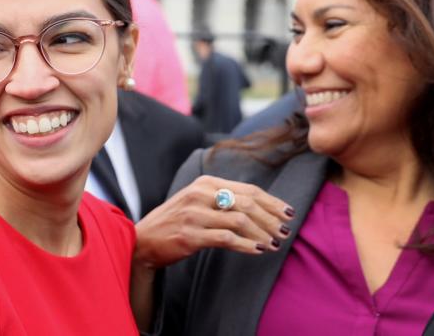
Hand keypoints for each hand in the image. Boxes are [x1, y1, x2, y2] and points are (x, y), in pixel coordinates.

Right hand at [134, 175, 294, 270]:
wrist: (144, 240)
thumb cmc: (176, 221)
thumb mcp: (198, 201)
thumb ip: (223, 199)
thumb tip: (261, 206)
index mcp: (206, 183)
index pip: (248, 189)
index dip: (272, 201)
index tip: (289, 212)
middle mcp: (200, 194)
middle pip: (248, 203)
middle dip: (272, 218)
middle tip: (286, 231)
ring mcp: (195, 214)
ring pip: (240, 220)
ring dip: (263, 233)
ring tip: (275, 243)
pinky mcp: (190, 235)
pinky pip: (227, 239)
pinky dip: (247, 245)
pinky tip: (259, 250)